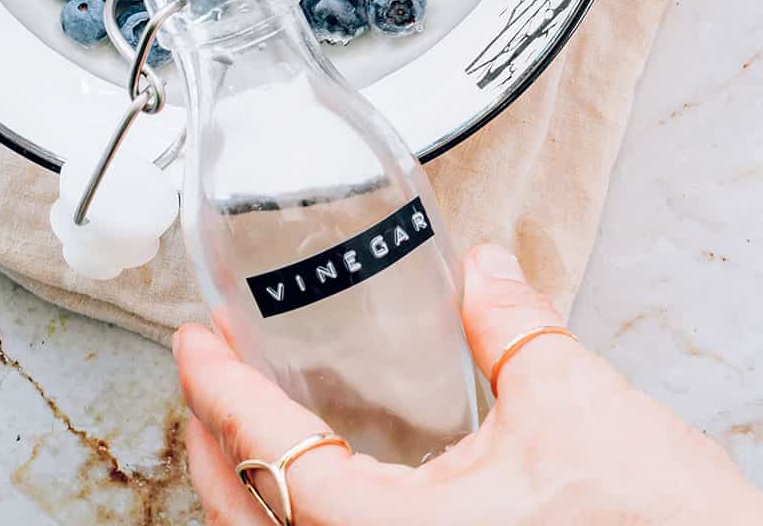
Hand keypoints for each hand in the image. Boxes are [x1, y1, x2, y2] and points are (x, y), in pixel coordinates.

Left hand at [174, 243, 760, 524]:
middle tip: (206, 375)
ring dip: (256, 485)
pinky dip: (310, 513)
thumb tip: (485, 268)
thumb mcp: (577, 408)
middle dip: (214, 447)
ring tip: (254, 419)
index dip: (220, 392)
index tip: (190, 342)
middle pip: (252, 524)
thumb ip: (513, 327)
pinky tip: (336, 477)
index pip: (270, 459)